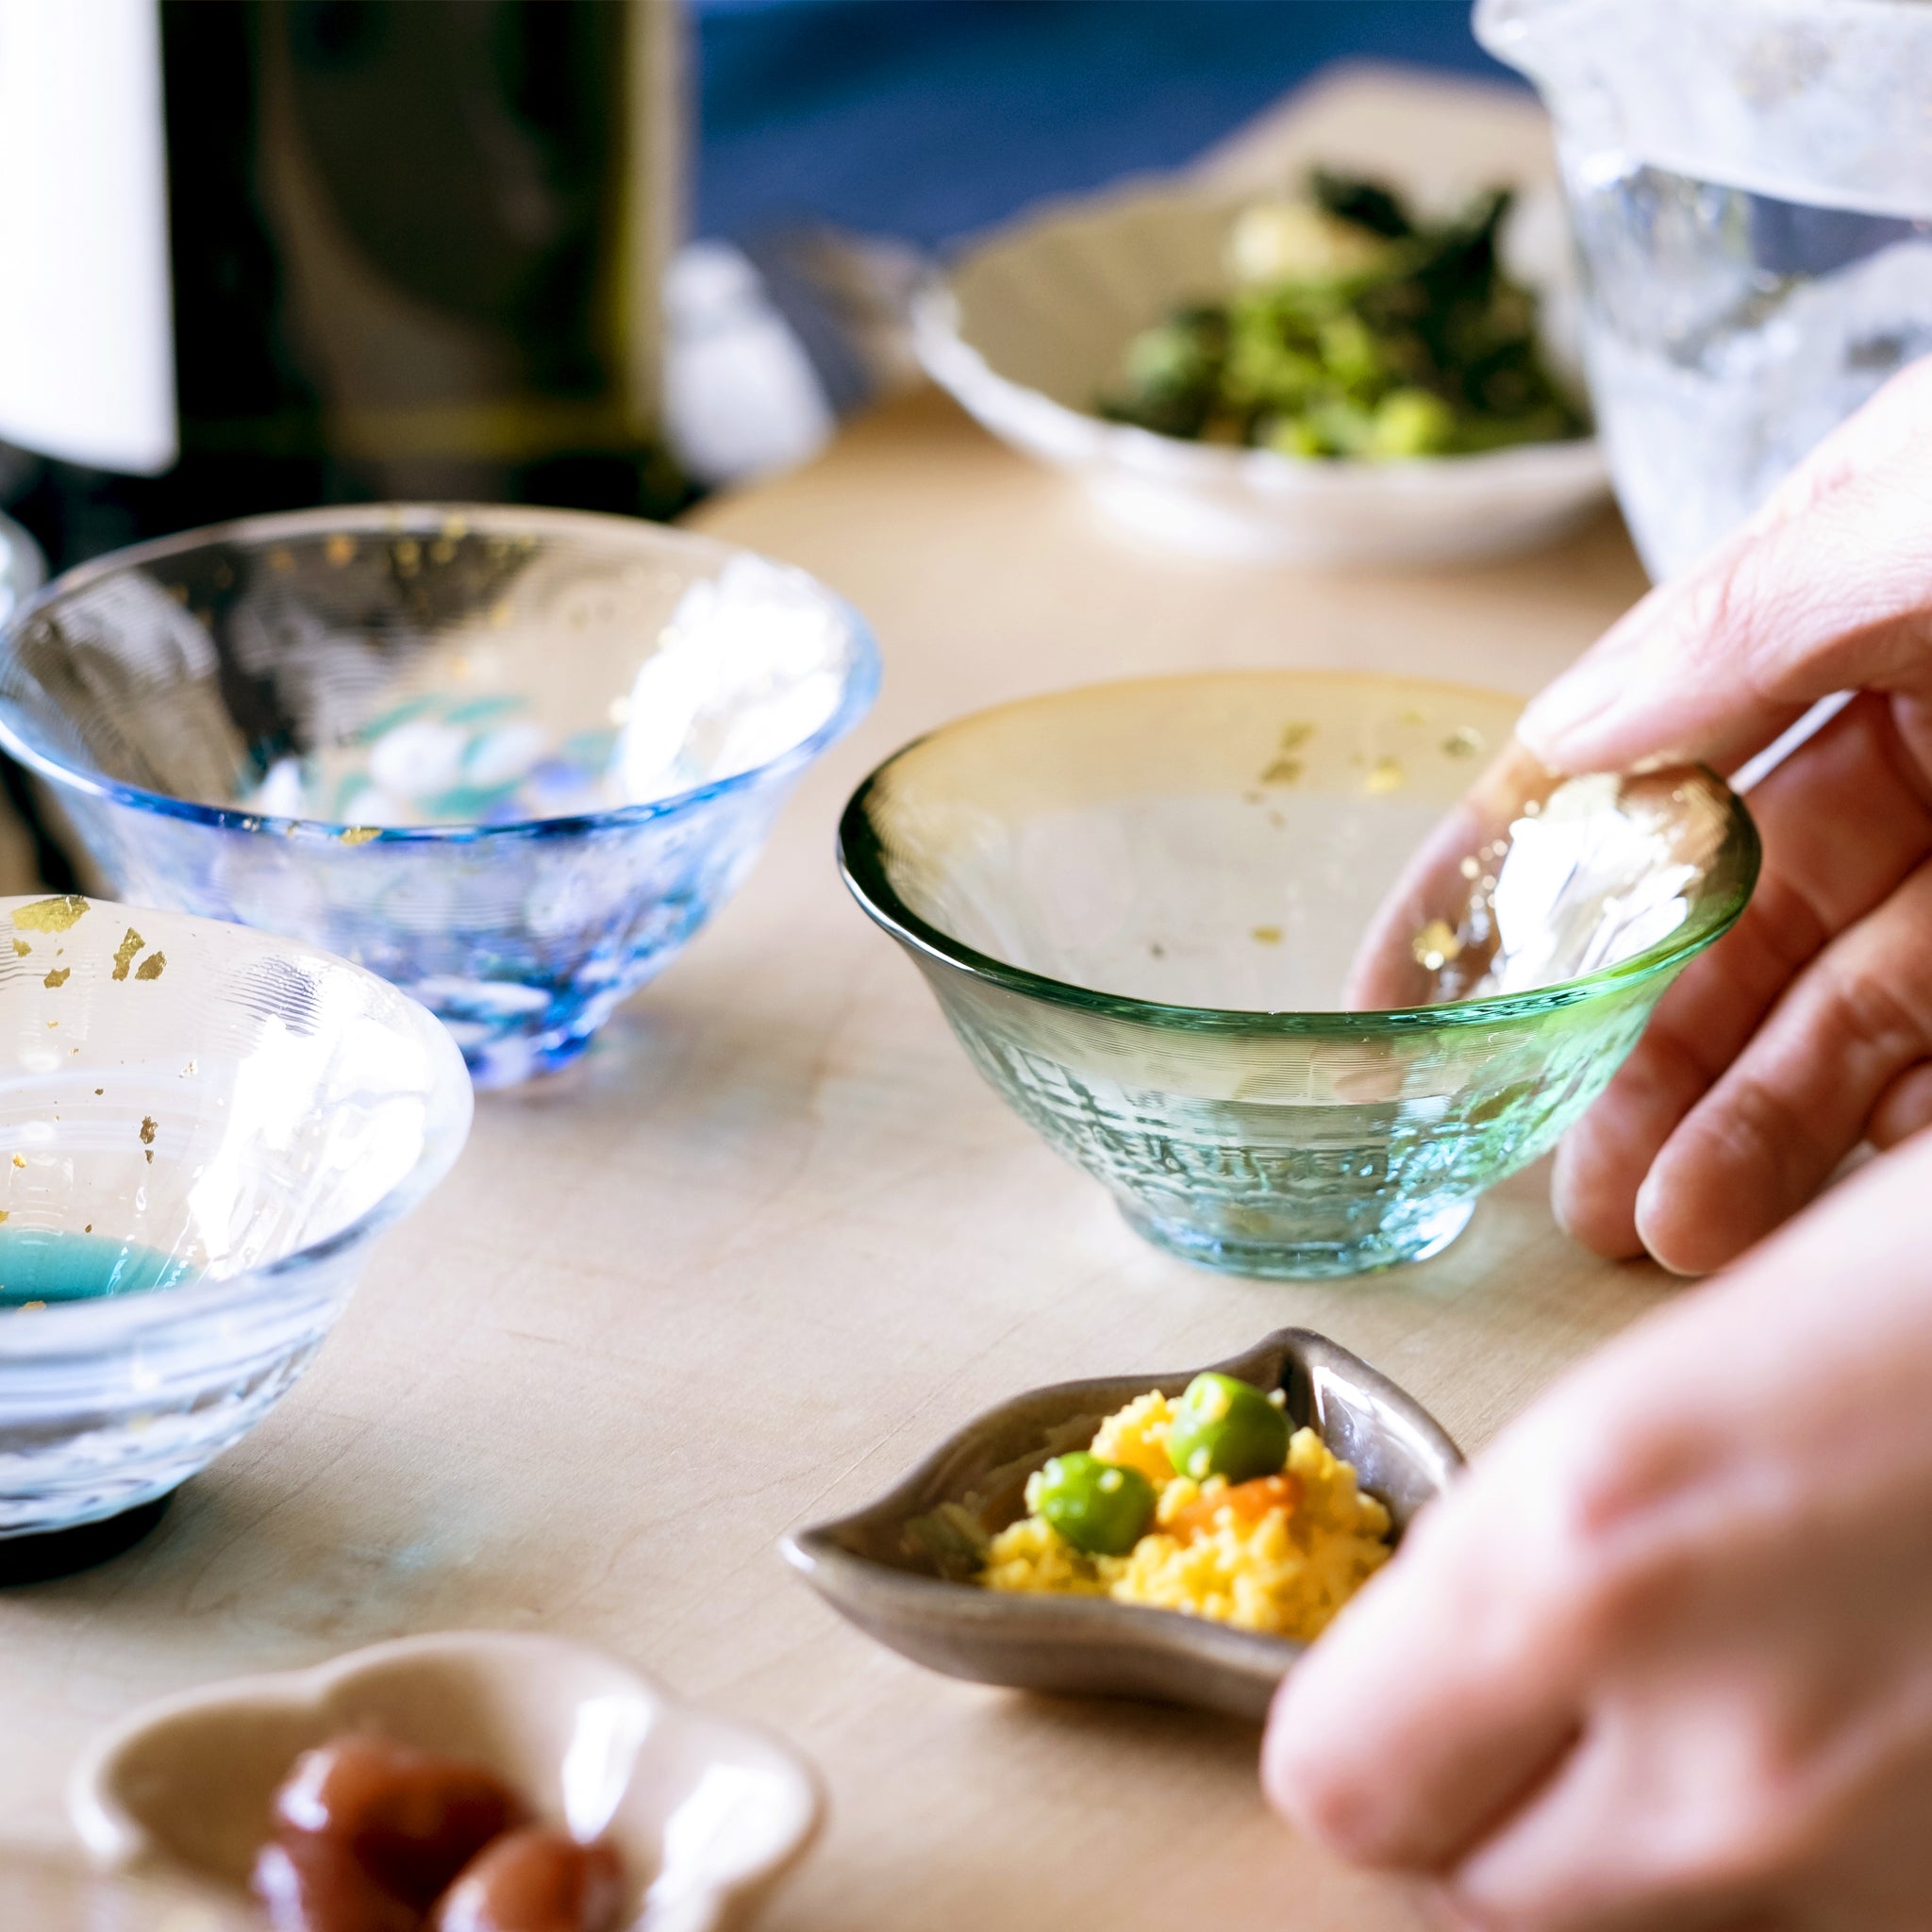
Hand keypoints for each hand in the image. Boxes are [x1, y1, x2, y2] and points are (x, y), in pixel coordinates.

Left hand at [1262, 1129, 1931, 1930]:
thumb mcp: (1680, 1381)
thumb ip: (1532, 1549)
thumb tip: (1442, 1650)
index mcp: (1599, 1561)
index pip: (1339, 1780)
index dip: (1361, 1726)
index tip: (1398, 1678)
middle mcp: (1729, 1757)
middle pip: (1473, 1896)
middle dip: (1481, 1803)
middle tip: (1540, 1704)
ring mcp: (1884, 1875)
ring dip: (1634, 1845)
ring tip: (1714, 1702)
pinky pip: (1802, 1929)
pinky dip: (1782, 1874)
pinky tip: (1845, 1739)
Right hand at [1510, 355, 1931, 1269]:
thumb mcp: (1923, 512)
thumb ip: (1735, 629)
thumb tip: (1563, 737)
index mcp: (1836, 602)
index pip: (1614, 762)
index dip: (1490, 885)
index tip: (1390, 1007)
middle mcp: (1917, 712)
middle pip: (1724, 915)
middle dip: (1633, 1057)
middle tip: (1563, 1192)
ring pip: (1847, 997)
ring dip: (1749, 1120)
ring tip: (1660, 1235)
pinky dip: (1883, 1129)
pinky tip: (1808, 1208)